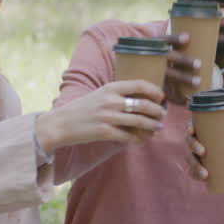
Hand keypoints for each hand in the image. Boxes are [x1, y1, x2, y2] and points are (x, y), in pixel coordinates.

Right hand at [35, 79, 164, 150]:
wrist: (61, 123)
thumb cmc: (82, 109)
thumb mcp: (100, 94)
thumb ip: (118, 95)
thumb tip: (141, 99)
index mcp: (110, 88)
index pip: (139, 85)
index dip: (154, 91)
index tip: (161, 97)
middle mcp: (110, 100)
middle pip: (143, 105)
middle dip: (158, 111)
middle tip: (162, 116)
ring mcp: (108, 116)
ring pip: (139, 122)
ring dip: (152, 126)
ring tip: (157, 128)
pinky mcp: (105, 132)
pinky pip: (128, 136)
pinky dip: (138, 138)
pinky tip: (142, 139)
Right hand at [151, 33, 199, 105]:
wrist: (134, 69)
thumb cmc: (157, 56)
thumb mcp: (160, 48)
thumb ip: (175, 46)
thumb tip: (201, 39)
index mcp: (156, 45)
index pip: (166, 40)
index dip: (176, 39)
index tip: (187, 38)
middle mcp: (154, 58)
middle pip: (169, 58)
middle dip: (184, 61)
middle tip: (199, 64)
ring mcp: (154, 71)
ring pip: (169, 75)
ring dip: (184, 79)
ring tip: (198, 82)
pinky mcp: (155, 84)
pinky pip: (166, 90)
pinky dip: (178, 96)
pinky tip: (188, 100)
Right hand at [185, 127, 223, 193]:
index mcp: (213, 134)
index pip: (196, 127)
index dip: (190, 127)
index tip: (192, 130)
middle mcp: (205, 144)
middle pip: (190, 141)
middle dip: (192, 145)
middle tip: (202, 152)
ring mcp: (204, 159)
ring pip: (191, 158)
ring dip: (194, 164)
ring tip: (205, 173)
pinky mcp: (205, 172)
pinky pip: (194, 173)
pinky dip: (196, 175)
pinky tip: (202, 178)